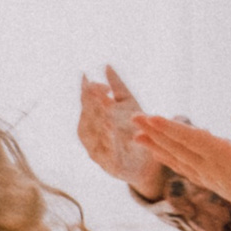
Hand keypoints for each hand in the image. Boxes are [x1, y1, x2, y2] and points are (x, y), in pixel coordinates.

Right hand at [79, 67, 165, 198]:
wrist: (144, 162)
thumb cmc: (132, 130)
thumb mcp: (127, 105)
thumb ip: (117, 87)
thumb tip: (107, 65)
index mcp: (91, 119)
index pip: (86, 101)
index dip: (89, 91)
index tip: (95, 80)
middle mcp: (89, 135)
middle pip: (88, 116)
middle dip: (91, 102)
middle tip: (95, 88)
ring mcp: (97, 151)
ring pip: (94, 134)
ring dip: (97, 120)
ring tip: (103, 107)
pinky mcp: (110, 165)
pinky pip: (108, 152)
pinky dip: (108, 140)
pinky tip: (111, 128)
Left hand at [132, 108, 230, 230]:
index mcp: (222, 158)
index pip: (190, 139)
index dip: (169, 128)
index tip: (149, 118)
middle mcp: (210, 168)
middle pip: (177, 147)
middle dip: (154, 132)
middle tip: (132, 118)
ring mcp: (209, 177)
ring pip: (177, 159)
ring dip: (156, 146)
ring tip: (136, 137)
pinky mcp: (213, 182)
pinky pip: (185, 169)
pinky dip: (170, 160)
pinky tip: (160, 154)